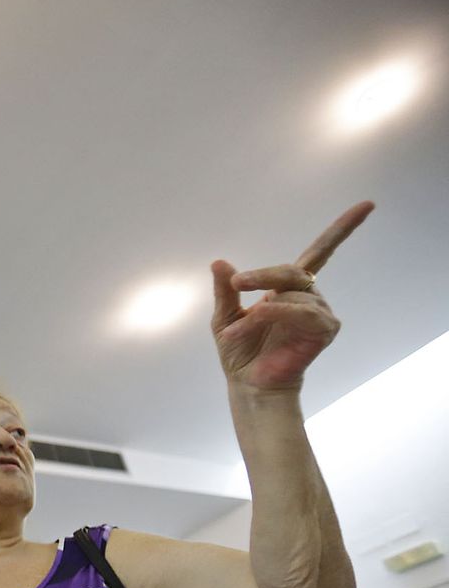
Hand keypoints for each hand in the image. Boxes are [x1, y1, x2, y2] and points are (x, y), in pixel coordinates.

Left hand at [210, 201, 372, 391]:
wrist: (248, 383)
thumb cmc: (240, 351)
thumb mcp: (225, 315)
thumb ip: (225, 289)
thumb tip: (219, 261)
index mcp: (289, 288)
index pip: (320, 251)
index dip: (343, 228)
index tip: (368, 204)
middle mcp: (309, 296)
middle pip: (293, 270)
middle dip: (262, 275)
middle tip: (237, 283)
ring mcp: (320, 312)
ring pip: (292, 294)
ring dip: (260, 309)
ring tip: (237, 329)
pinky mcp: (325, 329)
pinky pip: (302, 311)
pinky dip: (276, 314)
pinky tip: (260, 319)